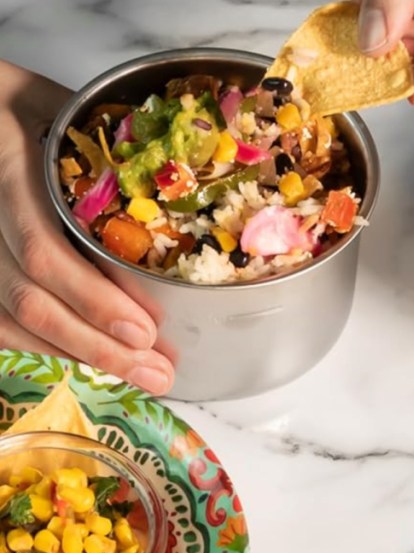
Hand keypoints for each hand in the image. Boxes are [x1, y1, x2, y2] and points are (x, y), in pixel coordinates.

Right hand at [0, 60, 173, 394]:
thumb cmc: (19, 104)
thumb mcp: (63, 108)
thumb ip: (111, 153)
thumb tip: (184, 192)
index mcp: (8, 172)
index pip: (45, 251)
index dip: (96, 298)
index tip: (147, 330)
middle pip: (32, 299)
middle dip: (99, 345)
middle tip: (157, 373)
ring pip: (11, 319)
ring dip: (77, 356)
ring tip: (138, 376)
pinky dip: (43, 350)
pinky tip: (88, 364)